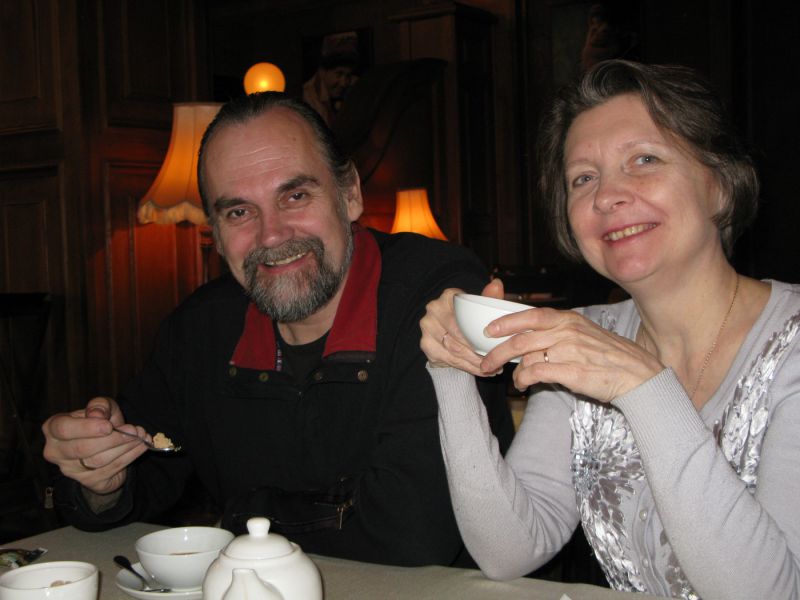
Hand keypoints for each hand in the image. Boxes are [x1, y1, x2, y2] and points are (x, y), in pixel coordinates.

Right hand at [42, 397, 149, 493]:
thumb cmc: (99, 423)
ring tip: (140, 436)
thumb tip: (96, 415)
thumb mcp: (101, 408)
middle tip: (134, 430)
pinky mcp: (88, 481)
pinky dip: (129, 457)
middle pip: (83, 448)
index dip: (87, 428)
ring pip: (98, 460)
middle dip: (113, 439)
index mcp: (53, 428)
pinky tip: (140, 447)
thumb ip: (99, 406)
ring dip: (124, 447)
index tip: (108, 425)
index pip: (64, 429)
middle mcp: (56, 451)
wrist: (106, 447)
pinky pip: (110, 470)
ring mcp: (70, 470)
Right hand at [420, 279, 505, 376]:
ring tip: (491, 368)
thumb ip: (489, 297)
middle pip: (458, 336)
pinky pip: (449, 359)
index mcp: (448, 297)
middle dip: (478, 352)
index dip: (479, 335)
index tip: (495, 346)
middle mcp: (434, 309)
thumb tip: (497, 284)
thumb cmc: (468, 318)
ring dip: (474, 362)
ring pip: (454, 350)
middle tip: (496, 361)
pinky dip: (466, 367)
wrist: (450, 333)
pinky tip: (479, 370)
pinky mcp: (426, 344)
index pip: (464, 318)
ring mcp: (427, 327)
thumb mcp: (480, 308)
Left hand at [480, 307, 663, 402]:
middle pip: (520, 340)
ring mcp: (569, 352)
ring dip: (513, 371)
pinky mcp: (571, 372)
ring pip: (525, 358)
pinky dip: (523, 380)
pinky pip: (536, 374)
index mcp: (568, 319)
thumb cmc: (608, 355)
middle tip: (485, 362)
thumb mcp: (584, 332)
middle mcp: (567, 332)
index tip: (488, 330)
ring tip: (513, 378)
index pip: (530, 315)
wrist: (636, 374)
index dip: (505, 322)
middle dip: (497, 352)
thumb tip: (528, 338)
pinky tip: (523, 385)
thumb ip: (558, 331)